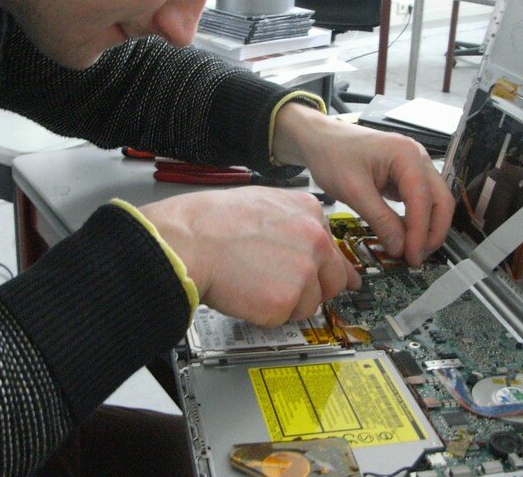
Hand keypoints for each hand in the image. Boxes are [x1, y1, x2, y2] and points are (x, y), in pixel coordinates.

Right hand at [140, 186, 360, 326]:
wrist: (188, 240)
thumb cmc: (211, 222)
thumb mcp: (262, 203)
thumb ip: (293, 224)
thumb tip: (311, 244)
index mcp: (308, 211)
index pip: (334, 248)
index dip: (323, 267)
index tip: (325, 276)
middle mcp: (314, 239)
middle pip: (334, 280)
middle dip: (313, 289)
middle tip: (282, 287)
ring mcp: (303, 270)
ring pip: (310, 304)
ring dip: (287, 303)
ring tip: (254, 283)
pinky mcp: (286, 300)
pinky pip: (285, 318)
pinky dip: (266, 314)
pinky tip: (247, 293)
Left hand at [272, 104, 453, 264]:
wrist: (319, 139)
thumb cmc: (332, 155)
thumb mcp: (353, 190)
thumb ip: (380, 219)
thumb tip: (400, 248)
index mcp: (407, 155)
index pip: (423, 199)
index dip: (420, 232)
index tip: (411, 257)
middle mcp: (418, 158)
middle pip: (440, 200)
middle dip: (432, 232)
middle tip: (416, 258)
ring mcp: (414, 166)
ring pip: (434, 202)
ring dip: (427, 228)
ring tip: (411, 252)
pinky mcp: (406, 175)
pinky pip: (420, 201)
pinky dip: (416, 220)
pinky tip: (405, 237)